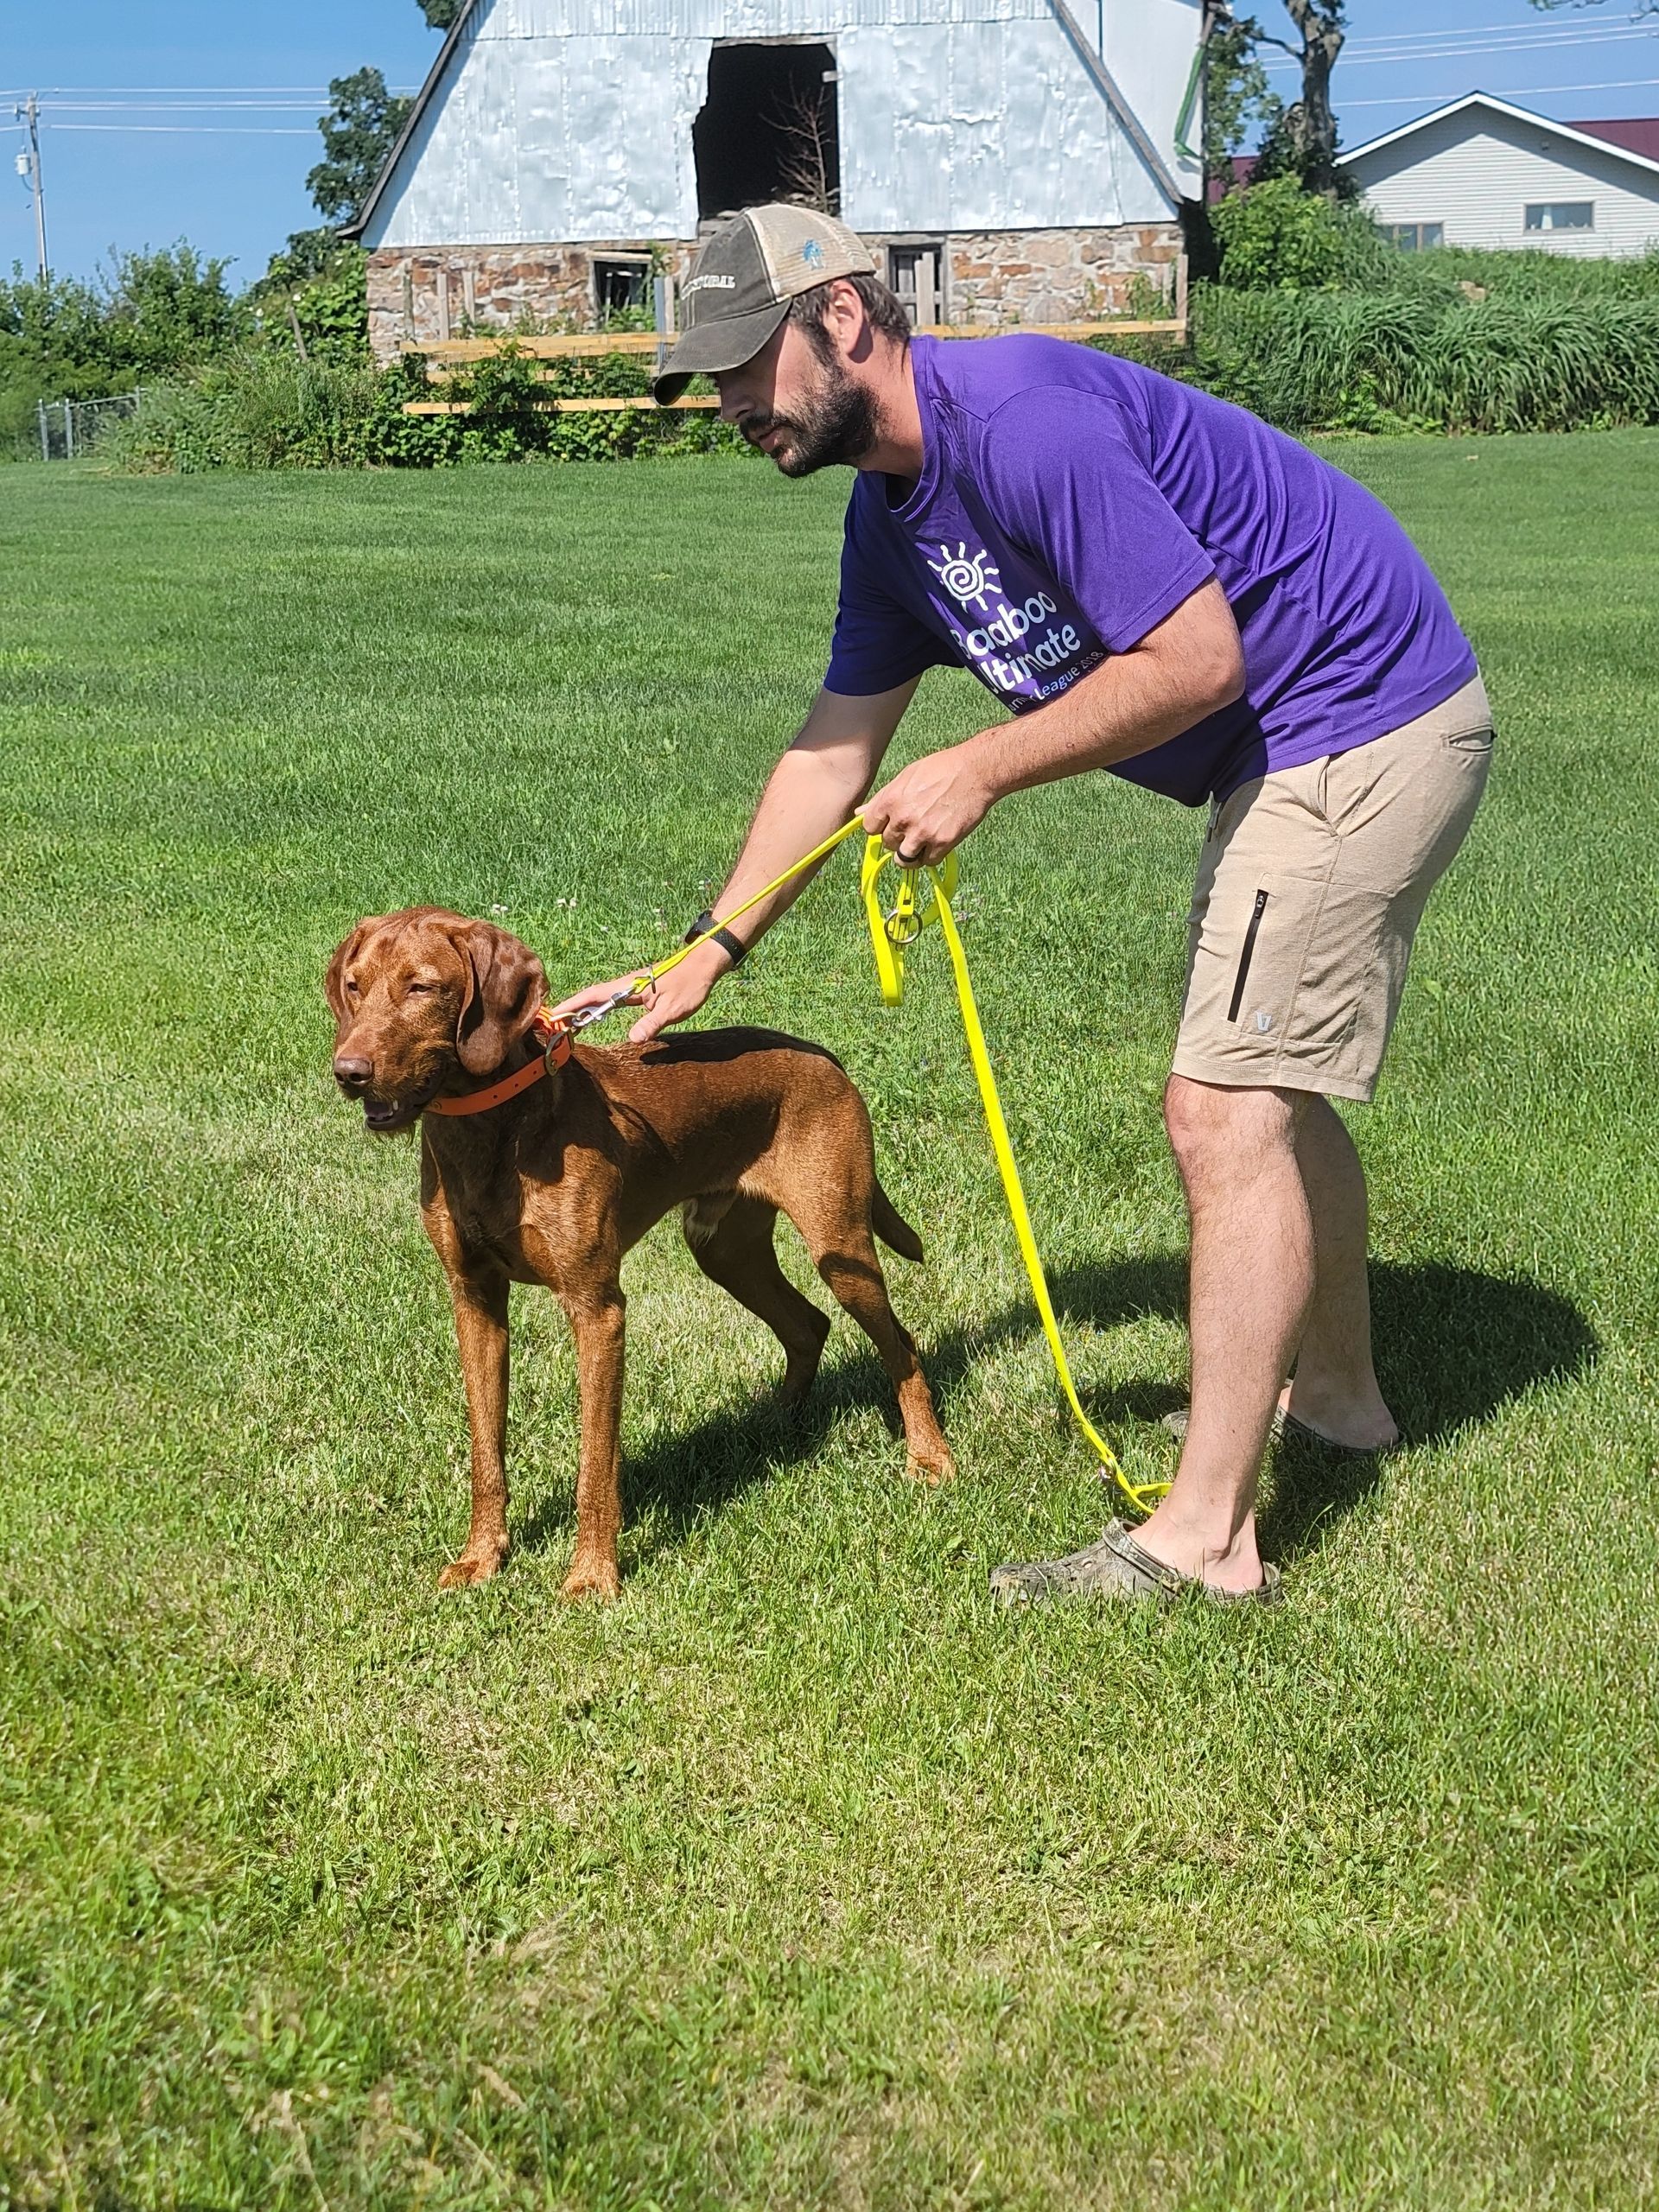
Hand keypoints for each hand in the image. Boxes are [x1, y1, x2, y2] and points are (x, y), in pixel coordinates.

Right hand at [549, 941, 729, 1043]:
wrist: (704, 964)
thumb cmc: (690, 984)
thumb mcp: (673, 1009)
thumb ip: (652, 1023)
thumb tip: (632, 1039)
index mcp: (628, 986)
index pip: (593, 995)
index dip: (572, 1005)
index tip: (554, 1015)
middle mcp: (625, 984)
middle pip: (592, 996)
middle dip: (572, 1008)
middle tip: (554, 1024)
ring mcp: (631, 986)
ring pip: (601, 997)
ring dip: (584, 1008)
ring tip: (568, 1023)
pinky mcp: (639, 989)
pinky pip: (611, 999)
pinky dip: (598, 1007)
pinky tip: (595, 1016)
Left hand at [862, 742, 995, 867]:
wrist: (976, 772)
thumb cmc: (942, 769)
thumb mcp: (907, 776)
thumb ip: (883, 797)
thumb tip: (860, 813)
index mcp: (891, 800)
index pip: (869, 828)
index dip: (880, 826)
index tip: (890, 823)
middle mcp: (903, 819)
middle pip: (887, 843)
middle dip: (898, 837)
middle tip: (914, 826)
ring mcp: (923, 833)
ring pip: (904, 859)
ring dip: (911, 852)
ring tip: (922, 840)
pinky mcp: (943, 843)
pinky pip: (928, 862)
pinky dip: (931, 855)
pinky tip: (937, 840)